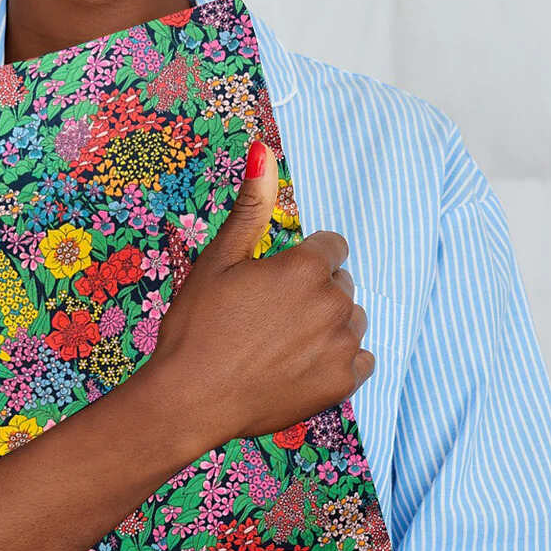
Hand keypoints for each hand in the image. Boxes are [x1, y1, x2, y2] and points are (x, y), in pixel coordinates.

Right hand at [139, 139, 373, 446]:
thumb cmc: (196, 328)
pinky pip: (361, 360)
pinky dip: (338, 362)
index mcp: (306, 268)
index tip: (272, 284)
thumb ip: (250, 207)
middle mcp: (334, 303)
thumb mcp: (217, 261)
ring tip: (283, 344)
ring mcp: (342, 346)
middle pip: (341, 284)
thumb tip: (262, 150)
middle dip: (314, 294)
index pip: (331, 248)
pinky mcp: (342, 383)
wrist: (190, 400)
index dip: (299, 262)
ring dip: (328, 327)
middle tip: (268, 318)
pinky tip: (301, 367)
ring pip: (352, 321)